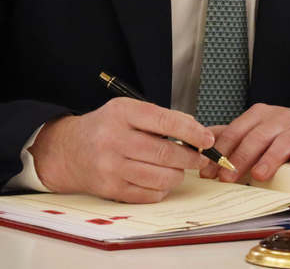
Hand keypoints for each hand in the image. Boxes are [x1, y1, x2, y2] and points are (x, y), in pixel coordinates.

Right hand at [28, 98, 214, 202]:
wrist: (66, 151)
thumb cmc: (107, 128)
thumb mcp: (129, 110)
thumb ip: (162, 118)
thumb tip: (198, 132)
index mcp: (122, 113)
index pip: (165, 122)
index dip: (192, 132)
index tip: (207, 139)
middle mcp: (113, 140)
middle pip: (165, 154)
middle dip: (191, 157)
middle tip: (200, 157)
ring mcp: (110, 167)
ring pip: (161, 177)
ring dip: (179, 174)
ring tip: (180, 168)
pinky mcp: (110, 189)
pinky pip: (149, 194)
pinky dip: (163, 189)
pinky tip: (162, 180)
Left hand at [199, 104, 289, 182]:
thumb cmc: (289, 134)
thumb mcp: (260, 129)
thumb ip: (234, 137)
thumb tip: (202, 147)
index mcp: (261, 115)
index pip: (237, 130)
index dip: (221, 151)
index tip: (209, 169)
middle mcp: (280, 119)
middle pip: (257, 136)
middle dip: (240, 158)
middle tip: (227, 177)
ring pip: (281, 142)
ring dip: (268, 159)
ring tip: (258, 175)